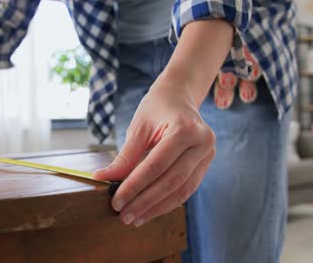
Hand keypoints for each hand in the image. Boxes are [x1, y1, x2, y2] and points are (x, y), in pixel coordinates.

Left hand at [93, 74, 215, 226]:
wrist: (180, 95)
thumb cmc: (157, 107)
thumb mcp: (138, 127)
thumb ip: (125, 156)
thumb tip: (104, 179)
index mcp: (185, 129)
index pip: (155, 166)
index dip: (134, 186)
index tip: (116, 201)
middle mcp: (202, 143)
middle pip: (170, 182)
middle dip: (145, 202)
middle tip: (124, 216)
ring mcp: (208, 154)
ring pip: (181, 190)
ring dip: (157, 208)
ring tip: (135, 218)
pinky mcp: (206, 164)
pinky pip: (187, 188)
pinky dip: (168, 202)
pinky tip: (150, 210)